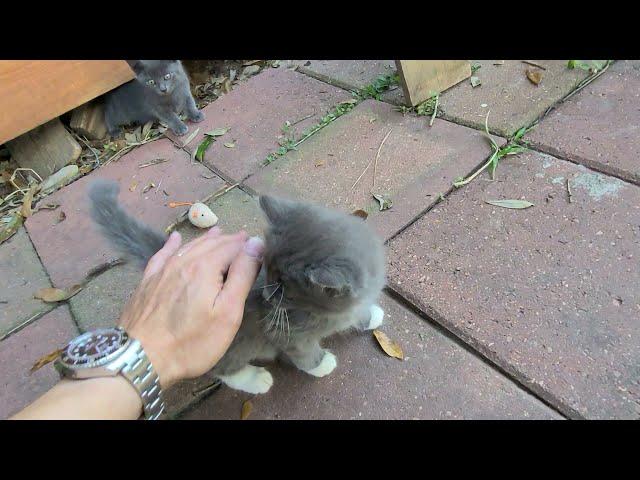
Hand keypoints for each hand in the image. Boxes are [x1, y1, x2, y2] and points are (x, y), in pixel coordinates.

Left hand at [118, 227, 263, 388]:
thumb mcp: (228, 312)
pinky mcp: (147, 281)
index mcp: (206, 267)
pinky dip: (172, 244)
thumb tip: (255, 243)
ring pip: (189, 246)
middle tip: (242, 238)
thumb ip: (243, 275)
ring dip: (207, 239)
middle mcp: (183, 261)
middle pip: (211, 244)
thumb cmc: (192, 341)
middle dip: (228, 240)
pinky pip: (162, 254)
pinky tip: (175, 238)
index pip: (232, 247)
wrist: (141, 357)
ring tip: (219, 233)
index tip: (258, 245)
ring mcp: (163, 270)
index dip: (247, 245)